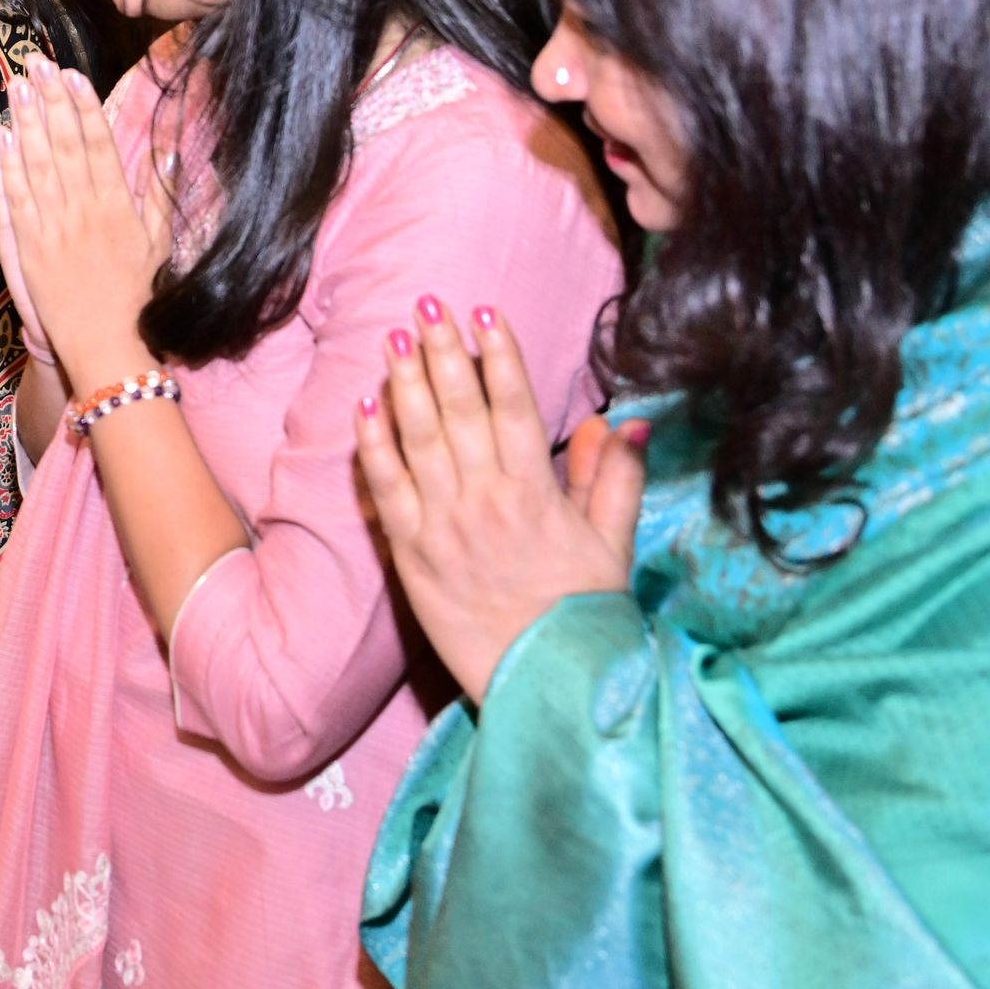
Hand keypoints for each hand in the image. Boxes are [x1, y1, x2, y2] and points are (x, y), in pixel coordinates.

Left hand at [0, 56, 165, 390]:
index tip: (74, 75)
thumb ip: (161, 195)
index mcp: (117, 208)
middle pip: (65, 145)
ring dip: (25, 122)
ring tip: (17, 85)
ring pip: (36, 164)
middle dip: (51, 101)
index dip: (85, 107)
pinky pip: (14, 199)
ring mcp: (53, 229)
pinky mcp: (28, 248)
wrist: (106, 347)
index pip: (99, 145)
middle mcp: (84, 212)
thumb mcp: (159, 244)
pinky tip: (0, 135)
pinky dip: (5, 166)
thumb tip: (171, 151)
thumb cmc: (137, 297)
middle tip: (38, 63)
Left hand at [353, 299, 643, 704]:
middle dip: (442, 352)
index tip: (484, 313)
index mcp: (537, 493)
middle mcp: (486, 500)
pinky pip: (386, 490)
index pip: (514, 407)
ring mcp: (444, 526)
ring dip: (405, 384)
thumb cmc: (582, 613)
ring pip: (420, 440)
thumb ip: (614, 479)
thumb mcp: (612, 544)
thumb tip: (625, 422)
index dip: (498, 356)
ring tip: (395, 338)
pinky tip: (364, 406)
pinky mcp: (411, 555)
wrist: (546, 684)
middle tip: (427, 304)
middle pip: (460, 410)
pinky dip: (374, 446)